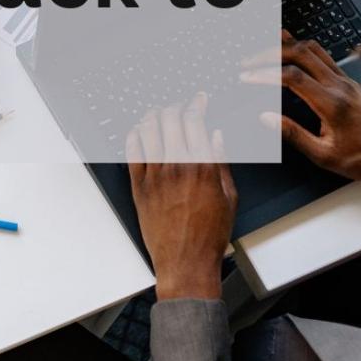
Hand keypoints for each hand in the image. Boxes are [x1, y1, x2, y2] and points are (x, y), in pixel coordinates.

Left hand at [126, 95, 235, 300]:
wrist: (185, 261)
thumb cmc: (209, 235)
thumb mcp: (228, 197)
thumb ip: (221, 163)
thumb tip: (216, 137)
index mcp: (202, 166)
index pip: (194, 120)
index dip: (196, 103)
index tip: (198, 98)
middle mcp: (176, 167)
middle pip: (169, 120)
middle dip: (174, 106)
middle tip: (178, 105)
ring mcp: (154, 176)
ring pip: (147, 131)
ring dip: (152, 116)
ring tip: (158, 113)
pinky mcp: (138, 187)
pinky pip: (131, 152)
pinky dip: (134, 136)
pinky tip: (139, 131)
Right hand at [242, 32, 360, 189]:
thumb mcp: (323, 155)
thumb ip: (293, 134)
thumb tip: (267, 118)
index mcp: (332, 103)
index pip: (292, 77)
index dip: (264, 73)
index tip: (246, 76)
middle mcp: (341, 86)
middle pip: (301, 53)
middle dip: (270, 52)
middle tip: (249, 60)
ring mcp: (347, 81)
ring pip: (314, 48)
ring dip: (287, 45)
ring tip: (265, 47)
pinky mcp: (351, 82)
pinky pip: (324, 56)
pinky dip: (303, 50)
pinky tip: (292, 53)